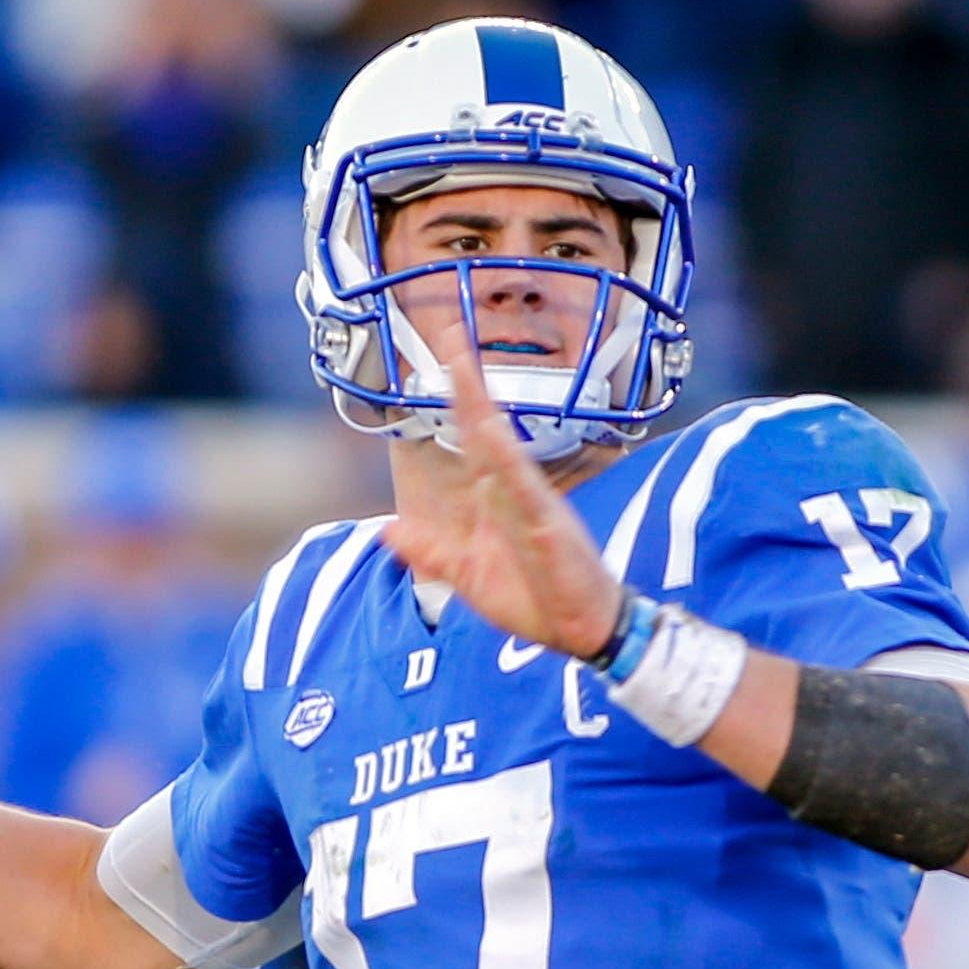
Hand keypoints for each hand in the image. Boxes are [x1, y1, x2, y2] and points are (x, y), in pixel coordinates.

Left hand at [376, 330, 625, 660]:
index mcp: (494, 499)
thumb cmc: (535, 599)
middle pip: (486, 428)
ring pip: (502, 446)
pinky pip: (525, 487)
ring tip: (464, 368)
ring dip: (482, 408)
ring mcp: (532, 503)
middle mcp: (513, 490)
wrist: (581, 631)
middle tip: (450, 338)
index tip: (441, 358)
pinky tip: (493, 432)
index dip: (455, 401)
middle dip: (467, 384)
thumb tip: (388, 529)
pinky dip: (508, 460)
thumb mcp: (468, 576)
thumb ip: (430, 551)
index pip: (472, 439)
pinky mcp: (548, 524)